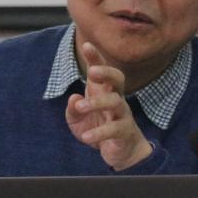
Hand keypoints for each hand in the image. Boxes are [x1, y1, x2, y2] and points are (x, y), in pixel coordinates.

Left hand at [65, 41, 152, 170]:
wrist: (121, 152)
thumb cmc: (98, 128)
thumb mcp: (77, 120)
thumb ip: (73, 109)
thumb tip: (74, 99)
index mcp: (103, 91)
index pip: (101, 70)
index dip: (95, 57)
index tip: (87, 45)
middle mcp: (116, 98)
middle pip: (118, 79)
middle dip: (106, 72)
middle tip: (92, 73)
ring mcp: (122, 114)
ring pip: (116, 102)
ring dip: (98, 102)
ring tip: (81, 107)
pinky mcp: (125, 131)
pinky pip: (114, 129)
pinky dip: (99, 132)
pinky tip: (85, 137)